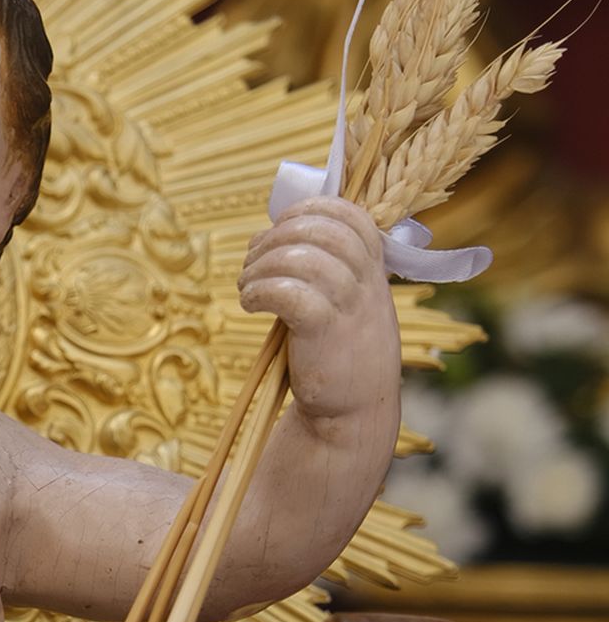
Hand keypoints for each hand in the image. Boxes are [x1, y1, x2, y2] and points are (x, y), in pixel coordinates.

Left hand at [238, 197, 397, 429]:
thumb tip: (272, 235)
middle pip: (320, 230)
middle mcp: (366, 282)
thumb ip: (329, 267)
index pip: (348, 213)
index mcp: (374, 268)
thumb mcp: (350, 301)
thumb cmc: (341, 352)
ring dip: (261, 265)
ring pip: (301, 258)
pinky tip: (250, 302)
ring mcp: (348, 307)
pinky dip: (260, 290)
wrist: (354, 412)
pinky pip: (287, 292)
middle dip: (275, 237)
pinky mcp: (324, 331)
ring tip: (247, 286)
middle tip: (252, 261)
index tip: (278, 227)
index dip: (307, 210)